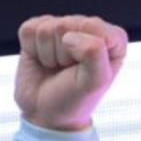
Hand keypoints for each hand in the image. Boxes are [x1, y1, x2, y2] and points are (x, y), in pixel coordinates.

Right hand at [14, 14, 127, 130]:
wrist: (47, 114)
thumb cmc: (76, 99)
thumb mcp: (95, 82)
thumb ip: (93, 53)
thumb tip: (68, 36)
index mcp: (112, 39)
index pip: (92, 25)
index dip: (84, 51)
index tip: (84, 71)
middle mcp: (88, 29)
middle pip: (65, 25)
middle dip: (63, 54)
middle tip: (67, 72)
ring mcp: (62, 28)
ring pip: (46, 28)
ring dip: (48, 55)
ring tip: (56, 68)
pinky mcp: (38, 31)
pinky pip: (28, 30)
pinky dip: (32, 50)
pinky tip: (43, 61)